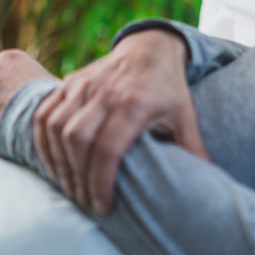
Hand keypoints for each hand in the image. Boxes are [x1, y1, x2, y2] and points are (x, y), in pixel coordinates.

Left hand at [0, 50, 57, 149]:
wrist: (40, 126)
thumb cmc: (52, 104)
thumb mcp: (48, 80)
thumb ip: (36, 78)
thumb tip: (47, 86)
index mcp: (9, 59)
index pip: (0, 69)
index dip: (7, 86)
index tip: (15, 97)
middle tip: (8, 112)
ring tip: (1, 124)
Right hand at [32, 29, 209, 217]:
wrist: (151, 46)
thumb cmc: (168, 88)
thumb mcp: (185, 117)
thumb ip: (193, 150)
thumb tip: (210, 183)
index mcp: (135, 103)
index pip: (108, 149)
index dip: (100, 183)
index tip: (103, 208)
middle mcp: (105, 92)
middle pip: (78, 142)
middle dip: (78, 180)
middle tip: (86, 202)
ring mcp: (84, 84)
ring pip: (58, 129)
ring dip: (60, 164)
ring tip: (72, 188)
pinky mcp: (70, 81)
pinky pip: (45, 115)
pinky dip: (44, 143)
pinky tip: (55, 164)